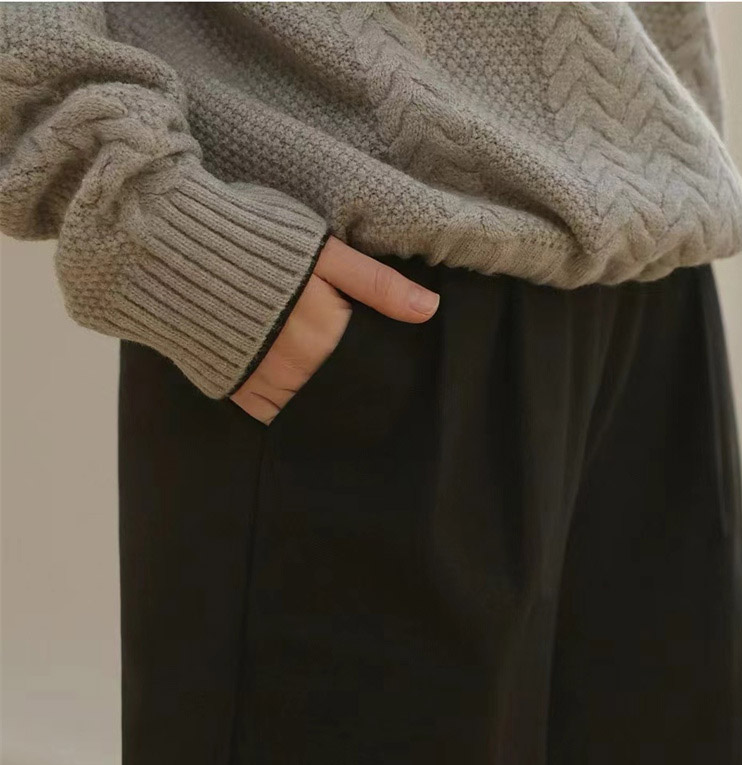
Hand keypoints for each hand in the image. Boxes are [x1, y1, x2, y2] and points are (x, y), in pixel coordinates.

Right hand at [230, 235, 439, 423]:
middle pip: (330, 387)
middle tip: (323, 350)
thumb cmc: (257, 240)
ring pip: (299, 401)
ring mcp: (259, 382)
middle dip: (334, 377)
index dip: (367, 365)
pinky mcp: (228, 386)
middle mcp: (295, 370)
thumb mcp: (326, 252)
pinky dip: (272, 399)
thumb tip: (429, 310)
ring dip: (305, 390)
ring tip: (298, 360)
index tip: (363, 355)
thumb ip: (377, 284)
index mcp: (324, 338)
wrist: (173, 246)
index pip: (361, 369)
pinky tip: (272, 374)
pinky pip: (262, 408)